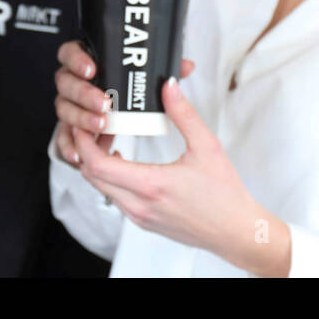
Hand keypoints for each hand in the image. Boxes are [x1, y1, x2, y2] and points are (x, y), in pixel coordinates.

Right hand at [53, 40, 194, 164]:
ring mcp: (68, 106)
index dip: (76, 60)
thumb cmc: (131, 91)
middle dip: (84, 94)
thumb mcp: (149, 79)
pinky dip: (68, 147)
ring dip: (81, 119)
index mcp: (85, 61)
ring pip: (64, 111)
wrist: (119, 116)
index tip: (93, 69)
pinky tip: (80, 155)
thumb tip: (186, 66)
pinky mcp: (68, 131)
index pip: (69, 53)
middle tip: (105, 103)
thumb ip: (165, 69)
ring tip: (102, 126)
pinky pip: (62, 139)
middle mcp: (72, 83)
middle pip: (66, 84)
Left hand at [71, 77, 290, 276]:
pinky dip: (110, 177)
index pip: (97, 165)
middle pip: (91, 176)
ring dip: (97, 163)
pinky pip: (115, 197)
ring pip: (101, 187)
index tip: (83, 123)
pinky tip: (124, 159)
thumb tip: (168, 86)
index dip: (83, 142)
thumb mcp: (207, 146)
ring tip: (111, 138)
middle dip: (86, 148)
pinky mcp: (143, 222)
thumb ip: (184, 114)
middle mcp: (139, 205)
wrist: (236, 232)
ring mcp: (139, 217)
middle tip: (96, 125)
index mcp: (151, 185)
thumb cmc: (225, 194)